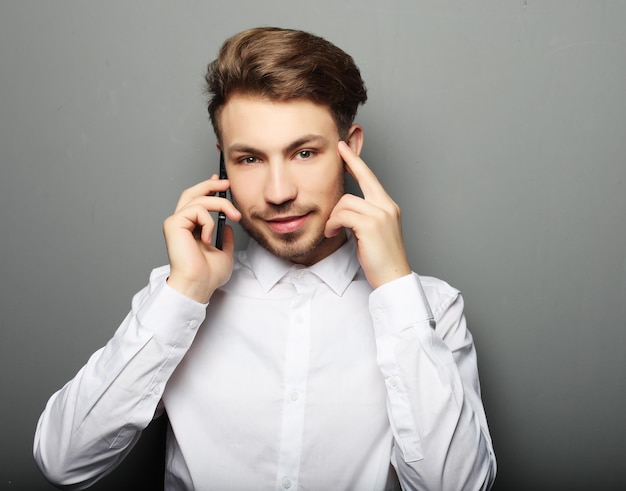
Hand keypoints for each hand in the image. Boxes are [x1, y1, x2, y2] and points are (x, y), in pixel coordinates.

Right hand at [163, 176, 240, 302]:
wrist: (199, 284)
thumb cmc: (208, 275)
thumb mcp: (224, 252)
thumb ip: (224, 238)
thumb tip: (227, 226)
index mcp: (191, 229)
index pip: (197, 201)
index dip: (208, 189)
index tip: (221, 183)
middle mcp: (181, 224)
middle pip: (192, 193)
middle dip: (210, 184)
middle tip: (226, 183)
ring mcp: (176, 223)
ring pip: (199, 199)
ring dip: (221, 204)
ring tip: (235, 216)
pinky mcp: (174, 224)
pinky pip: (197, 211)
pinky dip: (209, 222)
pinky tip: (208, 239)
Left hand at [325, 141, 410, 288]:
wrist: (393, 278)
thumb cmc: (381, 259)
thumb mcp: (373, 232)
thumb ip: (364, 215)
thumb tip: (344, 208)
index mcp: (388, 207)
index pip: (371, 178)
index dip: (357, 162)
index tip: (345, 148)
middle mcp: (387, 206)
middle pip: (361, 180)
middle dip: (349, 163)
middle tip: (338, 150)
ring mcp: (380, 215)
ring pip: (345, 202)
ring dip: (334, 216)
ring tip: (332, 230)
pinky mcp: (370, 225)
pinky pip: (342, 215)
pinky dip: (333, 224)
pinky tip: (332, 234)